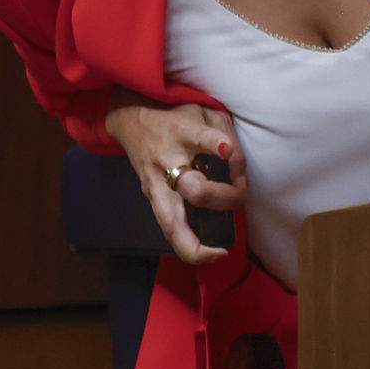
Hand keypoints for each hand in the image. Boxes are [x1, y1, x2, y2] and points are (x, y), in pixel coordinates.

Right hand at [104, 100, 247, 264]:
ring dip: (194, 246)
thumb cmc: (175, 116)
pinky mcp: (150, 196)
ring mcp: (155, 182)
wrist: (130, 117)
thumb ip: (227, 137)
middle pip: (193, 188)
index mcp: (183, 132)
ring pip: (170, 223)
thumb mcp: (206, 112)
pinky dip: (187, 245)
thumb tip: (239, 175)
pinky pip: (169, 227)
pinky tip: (206, 254)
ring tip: (216, 256)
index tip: (225, 149)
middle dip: (221, 199)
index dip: (214, 144)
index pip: (201, 137)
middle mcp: (167, 159)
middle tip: (238, 197)